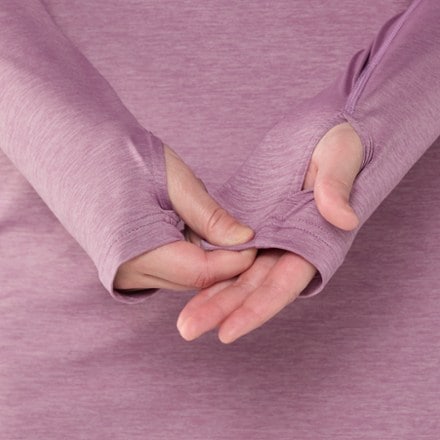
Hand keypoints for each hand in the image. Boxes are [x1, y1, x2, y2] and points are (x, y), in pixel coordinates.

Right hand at [113, 144, 256, 291]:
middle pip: (193, 280)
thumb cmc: (122, 156)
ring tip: (212, 225)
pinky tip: (190, 229)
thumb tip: (245, 239)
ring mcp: (123, 273)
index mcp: (135, 249)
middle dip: (223, 260)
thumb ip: (209, 215)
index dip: (235, 260)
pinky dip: (187, 255)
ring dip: (205, 257)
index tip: (255, 240)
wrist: (77, 150)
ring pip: (182, 277)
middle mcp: (126, 271)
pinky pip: (167, 271)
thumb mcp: (174, 180)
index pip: (201, 272)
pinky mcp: (124, 267)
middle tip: (240, 232)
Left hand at [176, 122, 362, 342]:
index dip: (256, 309)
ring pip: (238, 274)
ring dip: (212, 296)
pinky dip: (211, 266)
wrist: (326, 132)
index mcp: (314, 242)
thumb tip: (343, 219)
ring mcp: (270, 237)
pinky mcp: (255, 223)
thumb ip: (337, 187)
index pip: (283, 285)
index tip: (226, 331)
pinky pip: (230, 249)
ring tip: (184, 319)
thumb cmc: (340, 144)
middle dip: (222, 310)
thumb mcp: (340, 158)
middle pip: (254, 288)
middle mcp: (290, 248)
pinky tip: (188, 281)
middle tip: (187, 328)